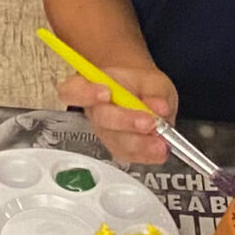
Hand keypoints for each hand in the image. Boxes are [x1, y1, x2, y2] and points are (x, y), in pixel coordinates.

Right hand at [56, 64, 177, 165]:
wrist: (141, 95)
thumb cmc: (139, 85)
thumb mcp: (151, 79)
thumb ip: (155, 92)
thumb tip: (159, 107)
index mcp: (91, 86)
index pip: (73, 90)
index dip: (85, 93)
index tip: (106, 93)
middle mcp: (94, 111)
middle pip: (101, 118)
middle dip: (126, 121)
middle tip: (149, 122)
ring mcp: (105, 132)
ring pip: (115, 141)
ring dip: (139, 144)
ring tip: (161, 142)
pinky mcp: (117, 148)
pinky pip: (128, 154)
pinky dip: (146, 154)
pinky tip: (159, 150)